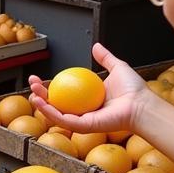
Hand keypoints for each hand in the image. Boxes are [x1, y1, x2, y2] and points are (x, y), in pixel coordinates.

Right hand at [28, 43, 149, 134]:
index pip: (64, 93)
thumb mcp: (117, 67)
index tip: (40, 77)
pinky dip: (50, 112)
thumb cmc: (134, 90)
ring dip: (41, 104)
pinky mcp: (83, 126)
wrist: (141, 104)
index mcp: (88, 100)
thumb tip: (96, 46)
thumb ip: (105, 58)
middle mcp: (84, 111)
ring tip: (32, 94)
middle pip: (56, 103)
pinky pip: (63, 119)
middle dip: (40, 94)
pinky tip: (41, 103)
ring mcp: (82, 120)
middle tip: (32, 84)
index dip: (50, 86)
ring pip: (56, 114)